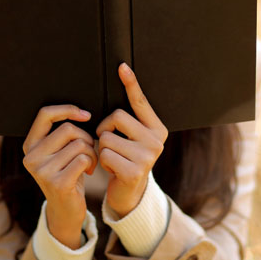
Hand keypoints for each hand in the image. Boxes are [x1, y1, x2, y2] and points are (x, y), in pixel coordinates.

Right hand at [22, 104, 96, 248]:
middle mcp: (32, 157)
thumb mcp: (58, 152)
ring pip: (79, 145)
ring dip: (91, 153)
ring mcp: (42, 171)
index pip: (45, 114)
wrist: (66, 210)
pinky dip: (92, 163)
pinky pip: (83, 160)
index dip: (67, 109)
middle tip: (89, 151)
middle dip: (86, 138)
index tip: (86, 115)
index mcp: (30, 145)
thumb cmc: (67, 173)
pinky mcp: (57, 183)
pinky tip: (89, 172)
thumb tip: (83, 113)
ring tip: (89, 164)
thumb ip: (61, 134)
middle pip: (68, 129)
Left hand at [96, 63, 168, 217]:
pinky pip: (105, 154)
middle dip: (105, 128)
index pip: (140, 102)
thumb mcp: (132, 138)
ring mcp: (147, 156)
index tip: (122, 66)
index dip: (131, 83)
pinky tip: (112, 170)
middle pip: (117, 116)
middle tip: (110, 143)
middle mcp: (157, 140)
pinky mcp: (135, 171)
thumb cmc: (126, 158)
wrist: (129, 193)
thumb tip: (121, 85)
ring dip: (102, 148)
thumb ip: (129, 120)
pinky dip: (103, 162)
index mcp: (157, 128)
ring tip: (113, 159)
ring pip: (107, 137)